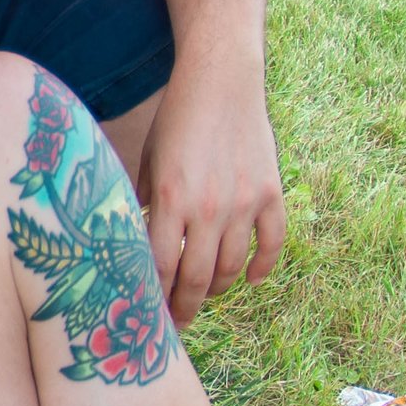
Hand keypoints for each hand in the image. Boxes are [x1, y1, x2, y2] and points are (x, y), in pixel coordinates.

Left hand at [136, 66, 284, 325]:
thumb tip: (133, 243)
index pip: (160, 267)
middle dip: (185, 306)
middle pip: (198, 277)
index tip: (148, 317)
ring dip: (220, 288)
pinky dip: (264, 267)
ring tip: (205, 297)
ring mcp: (243, 203)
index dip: (154, 298)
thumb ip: (142, 204)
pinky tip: (252, 280)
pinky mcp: (271, 193)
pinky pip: (272, 244)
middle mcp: (208, 207)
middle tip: (176, 324)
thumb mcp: (147, 160)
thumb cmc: (176, 120)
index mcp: (169, 199)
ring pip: (234, 267)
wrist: (222, 81)